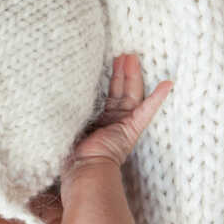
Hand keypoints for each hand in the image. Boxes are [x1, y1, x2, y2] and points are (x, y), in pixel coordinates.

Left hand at [62, 53, 171, 178]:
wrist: (83, 170)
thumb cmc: (72, 156)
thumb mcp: (69, 128)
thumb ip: (71, 114)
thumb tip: (56, 98)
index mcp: (99, 124)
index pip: (109, 98)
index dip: (112, 81)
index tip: (113, 65)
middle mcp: (113, 123)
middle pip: (120, 92)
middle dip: (122, 72)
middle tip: (123, 54)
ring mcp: (124, 125)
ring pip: (129, 94)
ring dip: (131, 75)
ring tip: (131, 56)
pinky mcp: (131, 129)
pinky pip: (146, 110)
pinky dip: (157, 98)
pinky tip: (167, 84)